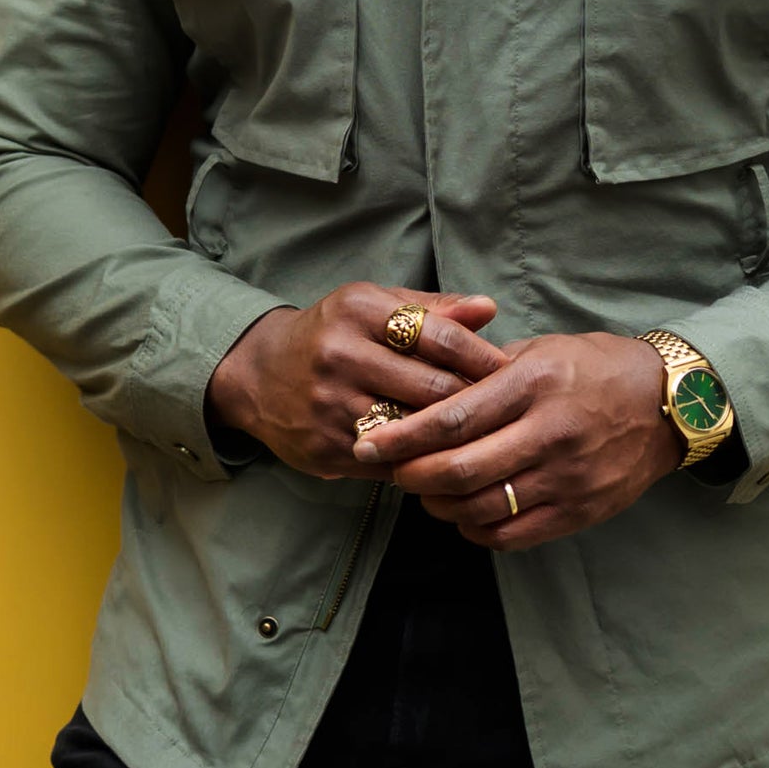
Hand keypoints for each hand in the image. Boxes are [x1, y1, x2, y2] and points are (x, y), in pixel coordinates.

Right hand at [206, 284, 508, 481]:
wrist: (258, 373)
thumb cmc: (333, 333)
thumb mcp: (374, 306)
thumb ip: (433, 309)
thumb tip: (489, 308)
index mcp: (358, 311)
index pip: (440, 336)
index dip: (483, 356)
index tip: (510, 370)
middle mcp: (340, 356)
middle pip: (433, 387)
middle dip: (475, 400)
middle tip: (506, 409)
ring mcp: (331, 406)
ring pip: (415, 429)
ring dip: (452, 436)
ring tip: (482, 436)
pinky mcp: (326, 448)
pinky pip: (391, 461)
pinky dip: (421, 459)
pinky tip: (441, 456)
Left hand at [353, 331, 680, 550]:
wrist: (669, 405)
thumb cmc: (596, 369)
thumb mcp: (543, 350)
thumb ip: (486, 369)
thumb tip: (427, 382)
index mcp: (535, 383)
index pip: (454, 418)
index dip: (403, 436)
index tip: (370, 442)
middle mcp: (550, 432)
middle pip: (460, 470)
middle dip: (412, 475)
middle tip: (390, 470)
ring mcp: (567, 477)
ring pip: (481, 508)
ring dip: (440, 505)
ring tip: (426, 490)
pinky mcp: (579, 511)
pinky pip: (511, 534)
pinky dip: (476, 529)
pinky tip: (465, 513)